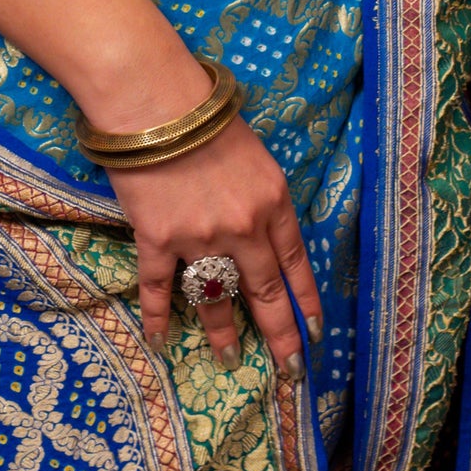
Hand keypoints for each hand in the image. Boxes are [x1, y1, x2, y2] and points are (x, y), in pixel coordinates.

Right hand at [104, 115, 322, 370]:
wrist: (155, 102)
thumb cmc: (207, 119)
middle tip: (290, 369)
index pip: (297, 265)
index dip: (307, 302)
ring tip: (230, 360)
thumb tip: (265, 238)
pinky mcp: (159, 238)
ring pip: (217, 299)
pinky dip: (159, 317)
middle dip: (280, 336)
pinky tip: (161, 341)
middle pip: (265, 293)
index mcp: (273, 203)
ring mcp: (200, 237)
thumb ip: (264, 199)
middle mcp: (243, 228)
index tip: (315, 333)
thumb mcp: (257, 158)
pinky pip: (159, 288)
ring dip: (224, 334)